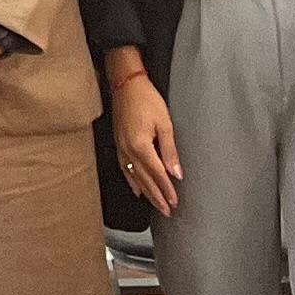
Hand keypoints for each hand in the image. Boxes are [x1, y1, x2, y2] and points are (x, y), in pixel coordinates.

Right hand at [106, 68, 181, 215]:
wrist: (125, 83)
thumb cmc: (146, 98)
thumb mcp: (164, 123)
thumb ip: (170, 150)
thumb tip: (176, 173)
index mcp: (141, 146)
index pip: (157, 174)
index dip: (167, 189)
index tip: (174, 202)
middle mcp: (128, 150)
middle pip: (144, 179)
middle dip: (157, 197)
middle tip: (166, 211)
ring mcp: (120, 147)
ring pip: (133, 176)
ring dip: (146, 192)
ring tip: (155, 204)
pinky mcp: (117, 143)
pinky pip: (124, 168)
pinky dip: (131, 181)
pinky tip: (136, 188)